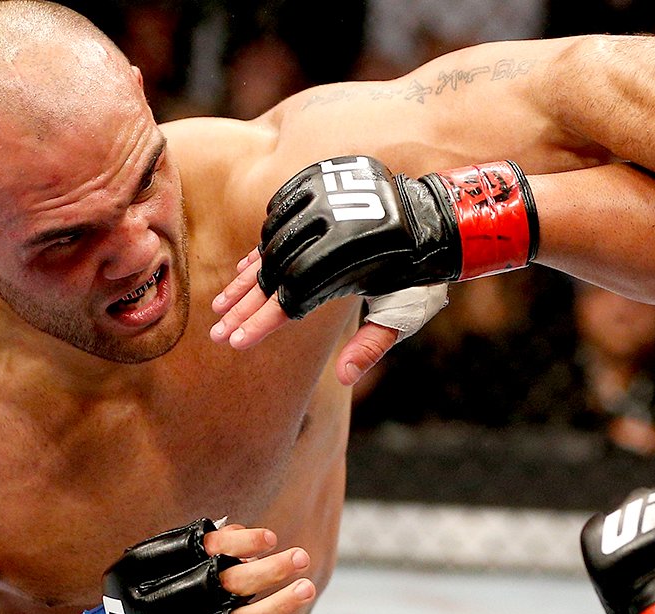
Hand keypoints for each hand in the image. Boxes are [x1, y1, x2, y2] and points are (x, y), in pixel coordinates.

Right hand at [72, 518, 314, 613]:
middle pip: (225, 587)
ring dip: (277, 606)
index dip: (238, 544)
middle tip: (301, 557)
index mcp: (144, 584)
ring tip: (308, 587)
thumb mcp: (150, 570)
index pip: (199, 555)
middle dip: (267, 572)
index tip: (271, 538)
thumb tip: (241, 531)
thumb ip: (190, 549)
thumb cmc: (148, 603)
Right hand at [211, 155, 534, 354]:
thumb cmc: (420, 276)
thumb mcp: (402, 314)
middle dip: (243, 309)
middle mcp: (328, 237)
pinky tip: (244, 270)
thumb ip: (371, 345)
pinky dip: (260, 248)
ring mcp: (320, 211)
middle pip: (272, 277)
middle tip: (218, 334)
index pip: (290, 303)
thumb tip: (343, 379)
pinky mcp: (316, 193)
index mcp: (345, 271)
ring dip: (246, 280)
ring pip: (270, 248)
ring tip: (222, 305)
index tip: (234, 342)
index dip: (259, 325)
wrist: (436, 219)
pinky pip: (277, 222)